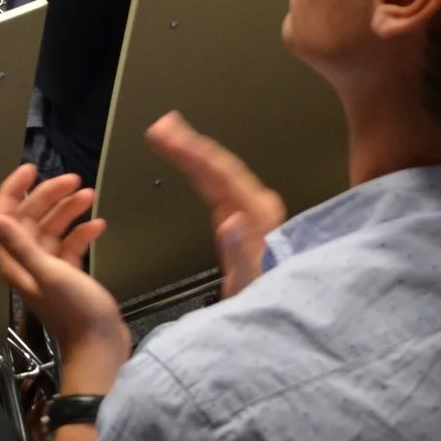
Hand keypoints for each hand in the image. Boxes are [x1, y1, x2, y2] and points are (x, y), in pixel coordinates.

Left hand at [0, 166, 129, 376]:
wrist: (100, 346)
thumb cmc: (74, 311)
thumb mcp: (48, 273)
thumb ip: (20, 245)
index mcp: (14, 262)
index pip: (5, 216)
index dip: (14, 190)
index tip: (32, 168)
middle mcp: (27, 263)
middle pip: (31, 218)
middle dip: (50, 196)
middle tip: (74, 179)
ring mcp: (48, 269)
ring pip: (53, 229)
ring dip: (69, 210)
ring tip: (89, 195)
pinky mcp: (68, 275)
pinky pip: (70, 245)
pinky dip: (82, 232)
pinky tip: (99, 226)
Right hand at [147, 111, 286, 298]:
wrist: (279, 314)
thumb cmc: (264, 298)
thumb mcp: (252, 284)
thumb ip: (241, 252)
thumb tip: (231, 220)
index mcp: (259, 217)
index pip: (222, 175)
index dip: (194, 152)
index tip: (170, 136)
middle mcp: (257, 208)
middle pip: (219, 167)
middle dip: (190, 144)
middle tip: (161, 127)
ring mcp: (250, 211)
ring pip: (218, 173)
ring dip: (193, 152)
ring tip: (168, 134)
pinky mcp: (241, 219)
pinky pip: (217, 185)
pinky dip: (199, 169)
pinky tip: (189, 162)